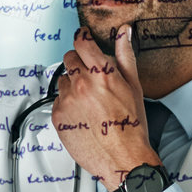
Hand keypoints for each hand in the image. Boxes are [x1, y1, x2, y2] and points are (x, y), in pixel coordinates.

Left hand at [53, 25, 154, 191]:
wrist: (122, 158)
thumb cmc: (130, 126)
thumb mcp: (134, 87)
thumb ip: (125, 56)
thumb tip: (124, 32)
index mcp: (102, 73)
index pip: (82, 42)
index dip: (82, 37)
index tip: (82, 37)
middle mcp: (81, 84)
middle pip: (69, 58)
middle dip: (79, 62)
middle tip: (90, 77)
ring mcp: (67, 100)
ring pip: (63, 80)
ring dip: (72, 85)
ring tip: (89, 101)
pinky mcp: (58, 116)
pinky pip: (57, 100)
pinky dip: (67, 104)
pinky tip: (82, 114)